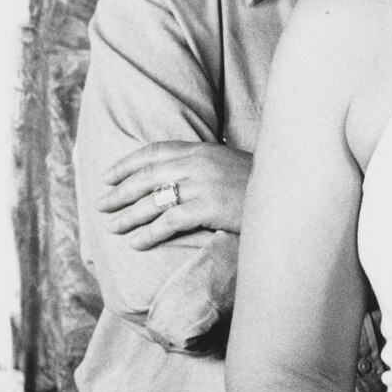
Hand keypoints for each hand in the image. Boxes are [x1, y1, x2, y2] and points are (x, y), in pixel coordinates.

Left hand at [100, 142, 253, 246]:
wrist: (290, 193)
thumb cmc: (262, 183)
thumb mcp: (229, 164)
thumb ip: (204, 165)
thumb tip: (179, 176)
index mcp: (201, 149)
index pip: (154, 152)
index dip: (126, 164)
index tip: (108, 177)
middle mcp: (198, 163)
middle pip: (146, 176)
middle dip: (119, 191)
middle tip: (101, 205)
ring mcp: (203, 185)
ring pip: (152, 200)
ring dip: (127, 215)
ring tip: (112, 227)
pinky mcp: (209, 207)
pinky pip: (169, 221)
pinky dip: (149, 233)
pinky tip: (137, 243)